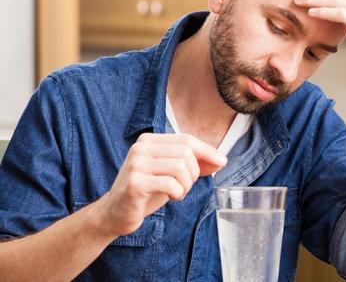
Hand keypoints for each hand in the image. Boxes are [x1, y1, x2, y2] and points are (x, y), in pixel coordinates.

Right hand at [94, 133, 226, 236]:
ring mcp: (136, 164)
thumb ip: (193, 164)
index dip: (207, 151)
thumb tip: (221, 160)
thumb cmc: (147, 191)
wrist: (115, 213)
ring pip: (181, 167)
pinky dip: (178, 193)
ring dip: (186, 185)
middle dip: (194, 173)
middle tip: (185, 186)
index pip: (186, 139)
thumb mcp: (171, 173)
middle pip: (186, 152)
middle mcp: (141, 147)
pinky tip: (171, 198)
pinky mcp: (135, 182)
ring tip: (178, 193)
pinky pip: (170, 184)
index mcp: (149, 140)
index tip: (222, 162)